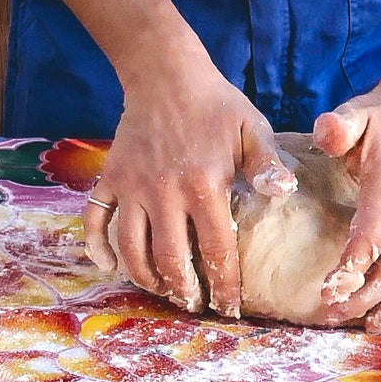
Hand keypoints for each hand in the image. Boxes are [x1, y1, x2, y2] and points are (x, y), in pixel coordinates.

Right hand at [82, 55, 295, 318]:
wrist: (164, 72)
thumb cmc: (215, 103)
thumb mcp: (251, 127)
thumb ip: (268, 164)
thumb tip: (284, 194)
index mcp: (204, 185)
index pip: (216, 251)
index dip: (224, 286)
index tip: (230, 309)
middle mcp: (164, 192)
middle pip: (171, 260)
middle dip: (185, 292)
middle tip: (195, 305)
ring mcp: (133, 186)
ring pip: (131, 249)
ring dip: (146, 278)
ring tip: (163, 290)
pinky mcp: (110, 177)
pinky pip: (96, 218)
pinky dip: (98, 246)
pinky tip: (109, 264)